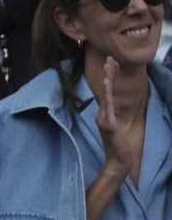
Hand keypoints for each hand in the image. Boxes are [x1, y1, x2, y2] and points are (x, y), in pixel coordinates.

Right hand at [95, 57, 137, 174]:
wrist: (117, 161)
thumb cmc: (118, 146)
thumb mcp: (116, 127)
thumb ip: (112, 115)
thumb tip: (112, 104)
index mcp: (104, 113)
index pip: (108, 92)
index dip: (110, 77)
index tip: (111, 64)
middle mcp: (101, 113)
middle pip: (106, 89)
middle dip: (109, 73)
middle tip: (110, 58)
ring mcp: (104, 118)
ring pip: (106, 94)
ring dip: (108, 79)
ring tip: (109, 65)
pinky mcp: (108, 124)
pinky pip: (108, 105)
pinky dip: (107, 93)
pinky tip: (107, 83)